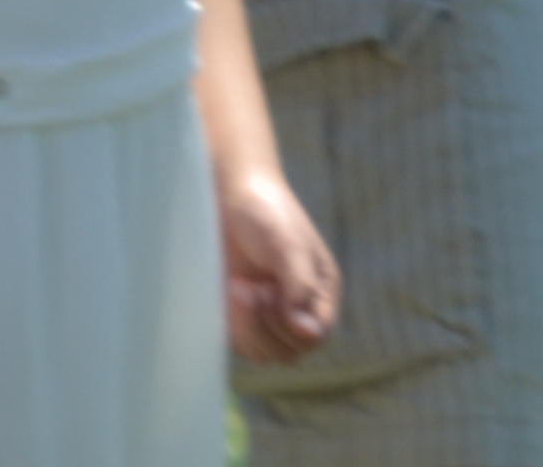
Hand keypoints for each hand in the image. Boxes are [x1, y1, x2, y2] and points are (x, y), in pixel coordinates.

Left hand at [222, 166, 339, 362]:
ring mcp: (263, 314)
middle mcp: (294, 310)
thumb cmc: (265, 213)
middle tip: (245, 287)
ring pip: (262, 352)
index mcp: (318, 296)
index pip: (314, 337)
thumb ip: (300, 287)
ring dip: (246, 328)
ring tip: (236, 286)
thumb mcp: (288, 246)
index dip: (289, 326)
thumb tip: (307, 332)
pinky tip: (223, 291)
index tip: (265, 291)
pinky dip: (228, 326)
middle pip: (288, 352)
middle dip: (263, 325)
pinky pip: (235, 340)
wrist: (227, 190)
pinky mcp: (233, 312)